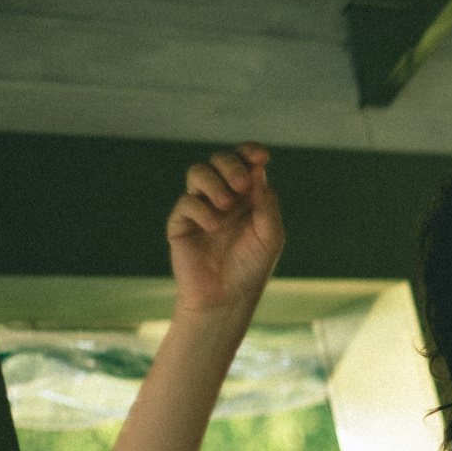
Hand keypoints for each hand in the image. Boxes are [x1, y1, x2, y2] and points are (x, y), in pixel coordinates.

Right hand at [167, 145, 284, 317]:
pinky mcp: (181, 222)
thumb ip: (266, 203)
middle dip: (231, 165)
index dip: (250, 152)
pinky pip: (186, 202)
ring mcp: (201, 206)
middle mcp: (224, 196)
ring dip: (213, 182)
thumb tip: (259, 170)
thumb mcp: (270, 236)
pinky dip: (201, 209)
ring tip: (226, 204)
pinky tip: (214, 227)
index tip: (261, 157)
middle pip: (220, 160)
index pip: (246, 161)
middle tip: (241, 184)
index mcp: (248, 195)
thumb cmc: (252, 268)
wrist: (226, 298)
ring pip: (197, 172)